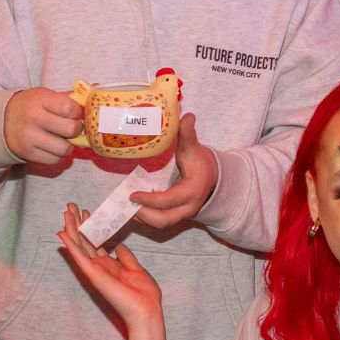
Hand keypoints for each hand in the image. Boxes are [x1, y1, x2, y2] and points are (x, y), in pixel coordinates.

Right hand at [3, 87, 82, 164]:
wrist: (2, 120)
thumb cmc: (31, 106)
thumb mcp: (45, 95)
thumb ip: (69, 97)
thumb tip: (97, 90)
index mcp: (40, 99)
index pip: (70, 108)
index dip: (78, 112)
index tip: (74, 114)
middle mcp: (33, 118)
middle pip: (71, 130)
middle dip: (76, 129)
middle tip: (72, 128)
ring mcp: (29, 138)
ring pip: (65, 149)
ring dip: (68, 146)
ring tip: (63, 139)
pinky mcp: (28, 153)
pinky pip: (55, 160)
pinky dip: (58, 155)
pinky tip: (53, 147)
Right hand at [57, 203, 162, 328]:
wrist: (146, 310)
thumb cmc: (144, 294)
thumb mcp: (136, 268)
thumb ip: (126, 257)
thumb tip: (119, 246)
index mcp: (109, 265)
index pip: (95, 242)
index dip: (90, 227)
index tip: (85, 212)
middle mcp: (99, 266)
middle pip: (85, 240)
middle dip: (78, 223)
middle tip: (71, 206)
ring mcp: (95, 270)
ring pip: (79, 245)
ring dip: (71, 228)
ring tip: (66, 212)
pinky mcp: (93, 274)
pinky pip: (79, 257)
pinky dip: (70, 245)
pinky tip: (62, 233)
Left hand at [130, 113, 217, 228]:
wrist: (213, 178)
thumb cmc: (200, 162)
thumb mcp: (194, 148)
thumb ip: (188, 134)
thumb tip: (187, 116)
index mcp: (192, 190)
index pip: (170, 200)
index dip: (150, 200)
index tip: (132, 195)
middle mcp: (188, 207)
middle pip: (164, 220)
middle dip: (143, 215)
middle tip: (127, 202)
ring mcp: (182, 214)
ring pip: (160, 224)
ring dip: (142, 218)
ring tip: (126, 205)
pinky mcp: (176, 216)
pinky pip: (159, 221)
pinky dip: (145, 217)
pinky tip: (133, 206)